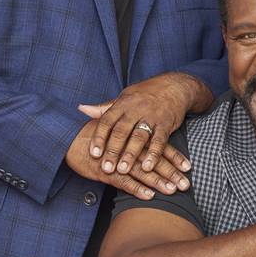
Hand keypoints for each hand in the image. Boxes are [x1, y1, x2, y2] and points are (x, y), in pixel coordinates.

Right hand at [66, 119, 183, 198]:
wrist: (69, 138)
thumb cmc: (96, 135)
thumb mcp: (119, 132)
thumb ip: (135, 137)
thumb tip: (152, 146)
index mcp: (134, 137)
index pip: (159, 147)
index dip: (175, 157)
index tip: (189, 167)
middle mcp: (129, 148)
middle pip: (155, 161)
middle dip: (172, 173)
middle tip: (186, 184)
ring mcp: (117, 160)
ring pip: (142, 172)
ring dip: (158, 182)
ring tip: (173, 191)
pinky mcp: (105, 171)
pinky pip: (124, 182)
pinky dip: (137, 189)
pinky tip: (150, 196)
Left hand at [78, 72, 209, 183]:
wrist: (174, 86)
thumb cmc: (146, 94)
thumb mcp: (124, 97)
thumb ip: (104, 107)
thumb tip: (81, 108)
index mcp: (122, 104)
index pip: (107, 121)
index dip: (99, 138)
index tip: (93, 154)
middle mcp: (135, 110)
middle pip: (121, 131)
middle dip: (113, 151)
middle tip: (106, 168)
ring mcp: (151, 116)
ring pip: (139, 137)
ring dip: (130, 154)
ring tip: (123, 170)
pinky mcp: (166, 124)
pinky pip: (159, 140)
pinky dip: (154, 154)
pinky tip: (148, 167)